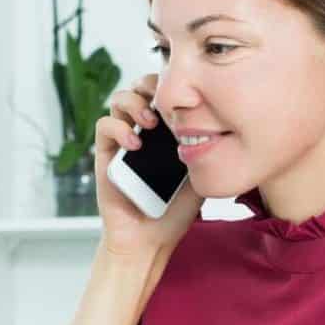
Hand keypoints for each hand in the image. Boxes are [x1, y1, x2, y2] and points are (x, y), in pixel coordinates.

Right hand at [95, 73, 203, 258]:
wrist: (151, 239)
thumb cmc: (175, 211)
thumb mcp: (200, 175)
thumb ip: (206, 150)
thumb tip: (219, 122)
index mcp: (167, 132)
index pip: (166, 93)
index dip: (172, 85)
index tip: (188, 93)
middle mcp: (144, 130)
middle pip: (141, 86)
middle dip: (152, 85)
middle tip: (165, 102)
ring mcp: (124, 140)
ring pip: (119, 99)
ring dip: (134, 101)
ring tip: (150, 121)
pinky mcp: (106, 154)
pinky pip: (105, 126)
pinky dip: (119, 127)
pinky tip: (135, 142)